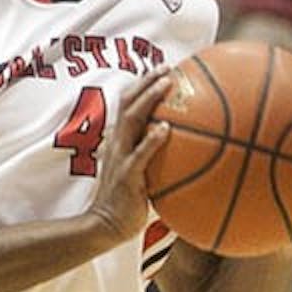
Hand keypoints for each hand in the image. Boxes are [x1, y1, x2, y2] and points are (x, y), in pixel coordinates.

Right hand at [89, 66, 172, 241]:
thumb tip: (185, 153)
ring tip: (166, 83)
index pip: (129, 105)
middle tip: (167, 66)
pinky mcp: (127, 175)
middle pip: (129, 103)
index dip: (143, 85)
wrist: (106, 225)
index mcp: (120, 141)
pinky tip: (166, 129)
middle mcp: (118, 143)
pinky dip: (152, 139)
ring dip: (150, 99)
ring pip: (133, 120)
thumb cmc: (127, 203)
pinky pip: (140, 154)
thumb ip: (155, 160)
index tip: (163, 70)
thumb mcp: (140, 176)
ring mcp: (121, 157)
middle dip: (147, 82)